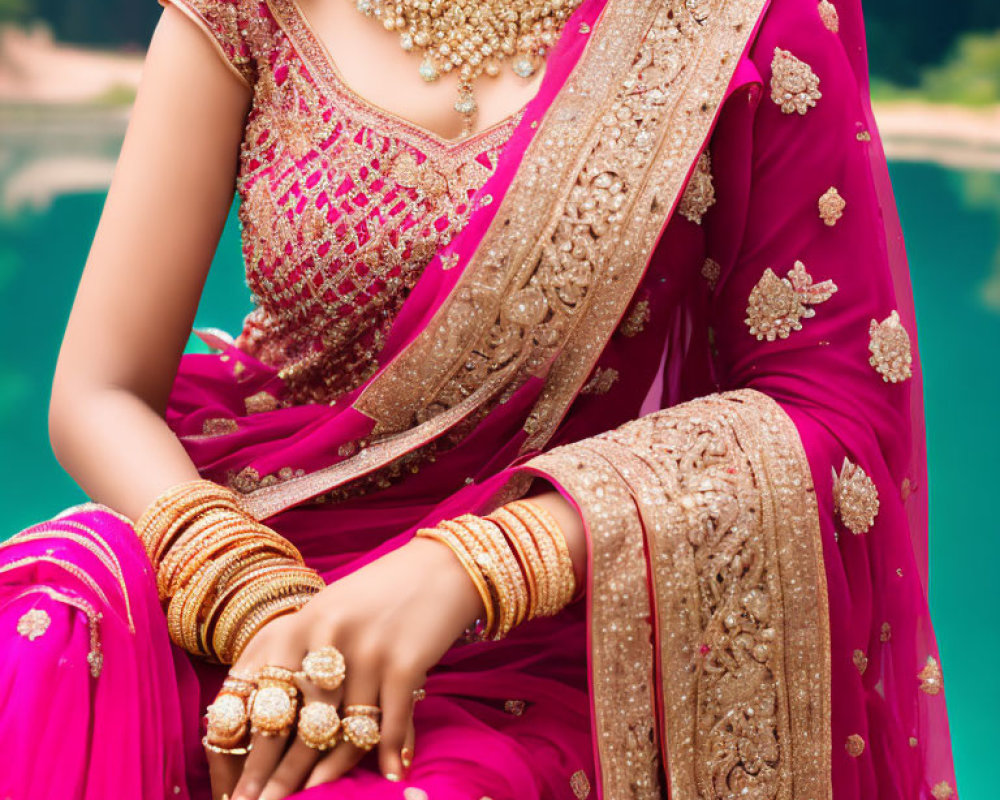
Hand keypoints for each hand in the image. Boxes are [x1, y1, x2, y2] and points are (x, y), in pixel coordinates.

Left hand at [205, 535, 484, 799]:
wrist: (441, 567)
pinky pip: (389, 722)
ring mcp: (365, 650)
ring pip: (341, 730)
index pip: (260, 698)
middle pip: (294, 723)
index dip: (247, 750)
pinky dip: (390, 753)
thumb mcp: (328, 613)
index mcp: (297, 624)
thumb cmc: (380, 595)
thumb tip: (276, 722)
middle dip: (277, 775)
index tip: (237, 790)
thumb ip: (300, 657)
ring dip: (330, 773)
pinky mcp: (403, 661)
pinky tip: (391, 776)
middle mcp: (324, 636)